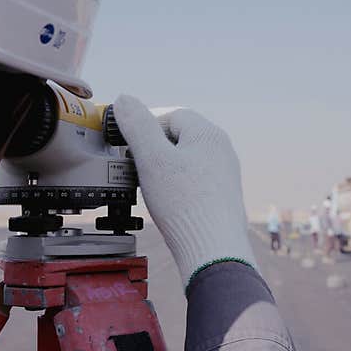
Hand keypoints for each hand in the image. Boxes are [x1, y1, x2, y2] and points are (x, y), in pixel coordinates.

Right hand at [113, 95, 256, 287]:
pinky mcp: (223, 199)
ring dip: (164, 171)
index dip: (147, 127)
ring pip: (186, 162)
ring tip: (151, 190)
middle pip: (180, 139)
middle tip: (137, 169)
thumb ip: (137, 126)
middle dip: (154, 151)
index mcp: (208, 134)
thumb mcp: (152, 158)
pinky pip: (194, 183)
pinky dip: (177, 189)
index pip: (172, 116)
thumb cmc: (184, 203)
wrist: (213, 250)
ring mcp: (225, 176)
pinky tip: (168, 206)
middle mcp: (222, 151)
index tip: (129, 147)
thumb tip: (125, 100)